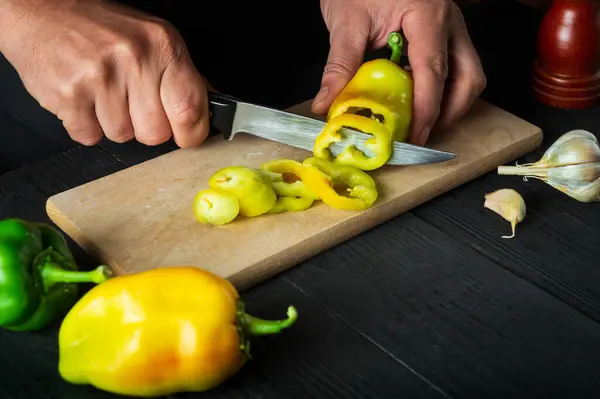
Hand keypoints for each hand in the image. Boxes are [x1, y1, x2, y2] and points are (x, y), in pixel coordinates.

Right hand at [0, 0, 211, 146]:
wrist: (40, 11)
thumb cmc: (99, 27)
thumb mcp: (153, 39)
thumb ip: (184, 76)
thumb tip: (213, 106)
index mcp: (162, 46)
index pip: (191, 109)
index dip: (191, 133)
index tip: (187, 135)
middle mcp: (134, 58)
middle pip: (156, 134)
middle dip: (145, 127)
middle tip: (131, 102)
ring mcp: (99, 77)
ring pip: (122, 137)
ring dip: (113, 123)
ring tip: (102, 93)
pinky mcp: (69, 95)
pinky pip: (90, 137)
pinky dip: (86, 126)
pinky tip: (84, 99)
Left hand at [312, 0, 485, 145]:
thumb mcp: (346, 20)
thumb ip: (339, 64)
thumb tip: (326, 104)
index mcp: (427, 14)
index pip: (434, 70)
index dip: (427, 109)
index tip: (415, 136)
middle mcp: (449, 21)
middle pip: (468, 77)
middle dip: (449, 112)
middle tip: (421, 135)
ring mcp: (452, 28)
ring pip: (469, 74)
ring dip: (450, 104)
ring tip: (420, 124)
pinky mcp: (445, 34)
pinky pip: (456, 68)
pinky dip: (442, 91)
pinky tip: (417, 102)